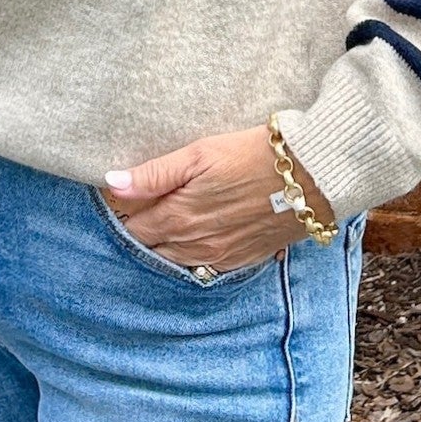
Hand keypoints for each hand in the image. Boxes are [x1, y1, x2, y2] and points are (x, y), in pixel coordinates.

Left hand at [100, 125, 336, 271]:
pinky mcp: (241, 259)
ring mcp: (219, 256)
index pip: (132, 225)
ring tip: (164, 221)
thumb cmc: (250, 156)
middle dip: (140, 229)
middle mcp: (194, 245)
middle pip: (150, 246)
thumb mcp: (199, 154)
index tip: (121, 196)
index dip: (123, 210)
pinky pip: (203, 267)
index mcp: (178, 219)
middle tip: (140, 207)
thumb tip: (111, 184)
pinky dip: (191, 255)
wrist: (308, 178)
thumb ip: (153, 174)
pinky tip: (193, 238)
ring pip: (175, 260)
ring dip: (164, 244)